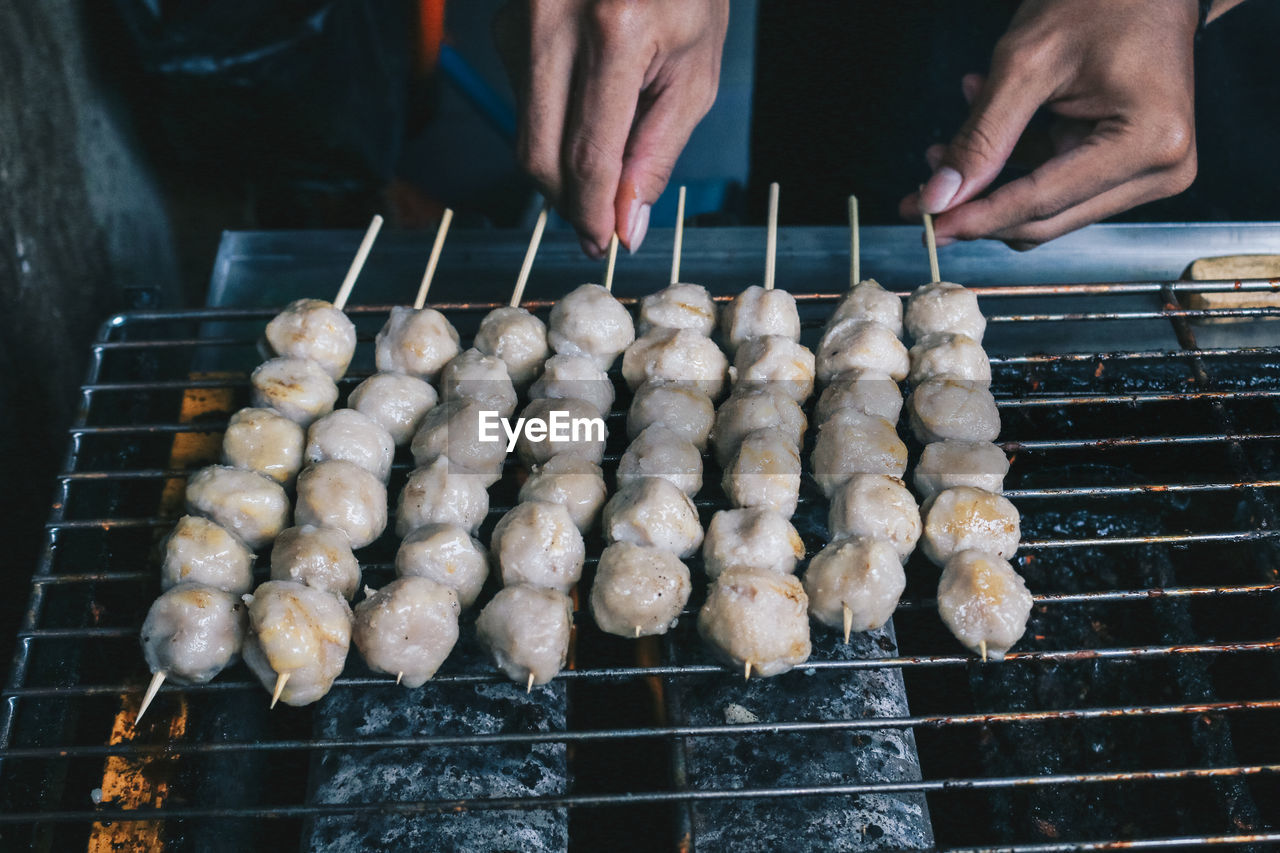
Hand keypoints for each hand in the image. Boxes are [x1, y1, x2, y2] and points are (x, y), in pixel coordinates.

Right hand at [495, 0, 728, 257]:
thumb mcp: (693, 75)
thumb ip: (656, 154)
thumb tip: (624, 224)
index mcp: (615, 31)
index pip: (589, 154)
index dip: (592, 212)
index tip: (602, 242)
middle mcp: (554, 22)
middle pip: (538, 153)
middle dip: (567, 201)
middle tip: (597, 224)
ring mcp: (521, 19)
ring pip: (525, 132)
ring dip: (563, 161)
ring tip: (608, 144)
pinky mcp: (506, 23)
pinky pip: (522, 101)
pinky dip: (554, 123)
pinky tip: (587, 103)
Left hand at [900, 0, 1198, 249]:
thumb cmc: (1100, 1)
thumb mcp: (1025, 63)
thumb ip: (981, 137)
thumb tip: (939, 198)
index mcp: (1148, 142)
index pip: (1042, 201)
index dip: (977, 217)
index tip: (927, 226)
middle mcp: (1161, 168)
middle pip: (1046, 219)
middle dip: (977, 210)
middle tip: (919, 198)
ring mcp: (1151, 172)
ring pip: (1048, 210)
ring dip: (990, 186)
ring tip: (943, 151)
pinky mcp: (1131, 167)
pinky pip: (1059, 186)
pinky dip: (1015, 163)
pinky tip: (985, 124)